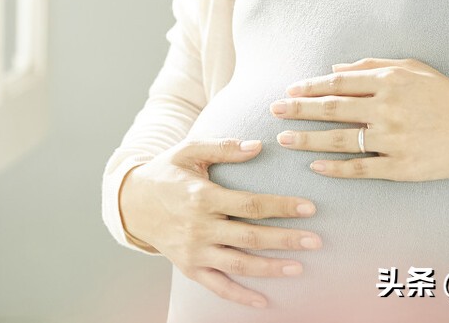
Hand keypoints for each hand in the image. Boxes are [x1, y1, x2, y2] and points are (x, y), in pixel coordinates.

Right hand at [119, 137, 323, 309]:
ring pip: (238, 264)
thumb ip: (223, 147)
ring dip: (270, 268)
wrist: (132, 203)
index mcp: (202, 196)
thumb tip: (257, 146)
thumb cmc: (166, 173)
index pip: (250, 204)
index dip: (281, 206)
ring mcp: (194, 251)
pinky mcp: (189, 268)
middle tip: (316, 241)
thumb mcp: (189, 151)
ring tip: (299, 267)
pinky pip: (217, 287)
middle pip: (250, 237)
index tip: (309, 207)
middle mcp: (198, 227)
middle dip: (286, 240)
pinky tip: (264, 301)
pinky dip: (240, 297)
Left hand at [270, 57, 448, 180]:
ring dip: (307, 140)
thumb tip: (334, 69)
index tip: (289, 90)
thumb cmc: (447, 95)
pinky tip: (315, 167)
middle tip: (274, 111)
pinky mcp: (402, 166)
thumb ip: (372, 65)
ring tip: (285, 140)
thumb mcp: (412, 68)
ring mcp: (394, 139)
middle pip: (331, 109)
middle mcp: (387, 108)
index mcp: (388, 81)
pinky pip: (361, 168)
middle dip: (298, 109)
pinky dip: (335, 168)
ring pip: (340, 140)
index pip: (337, 83)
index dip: (309, 87)